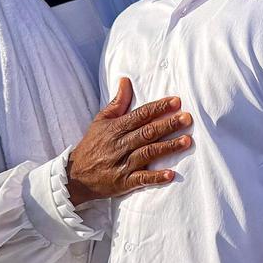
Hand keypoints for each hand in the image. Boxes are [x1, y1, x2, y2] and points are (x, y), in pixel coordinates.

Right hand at [67, 78, 192, 204]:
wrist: (75, 176)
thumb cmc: (92, 145)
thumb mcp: (101, 121)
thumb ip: (117, 102)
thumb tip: (125, 80)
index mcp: (115, 128)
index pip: (140, 115)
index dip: (158, 108)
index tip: (176, 101)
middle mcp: (119, 145)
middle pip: (146, 133)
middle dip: (168, 125)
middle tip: (187, 118)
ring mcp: (122, 164)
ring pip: (147, 153)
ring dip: (168, 148)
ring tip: (187, 141)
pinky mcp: (123, 183)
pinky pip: (141, 180)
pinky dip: (156, 178)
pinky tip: (171, 175)